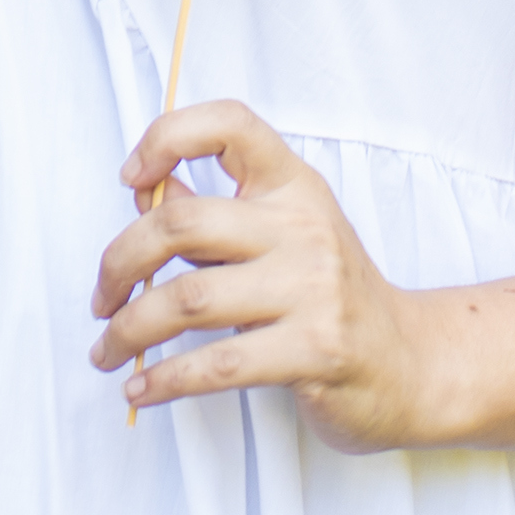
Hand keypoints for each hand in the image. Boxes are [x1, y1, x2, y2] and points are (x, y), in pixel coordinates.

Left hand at [90, 101, 436, 452]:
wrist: (413, 365)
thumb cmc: (332, 297)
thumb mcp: (281, 237)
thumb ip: (216, 214)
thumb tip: (145, 191)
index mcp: (293, 185)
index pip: (230, 124)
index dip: (168, 137)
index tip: (130, 177)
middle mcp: (303, 226)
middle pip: (182, 224)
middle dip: (119, 263)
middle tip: (101, 298)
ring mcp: (313, 288)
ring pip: (187, 299)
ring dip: (129, 330)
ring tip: (107, 351)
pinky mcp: (314, 350)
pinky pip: (218, 363)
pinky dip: (165, 380)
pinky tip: (142, 390)